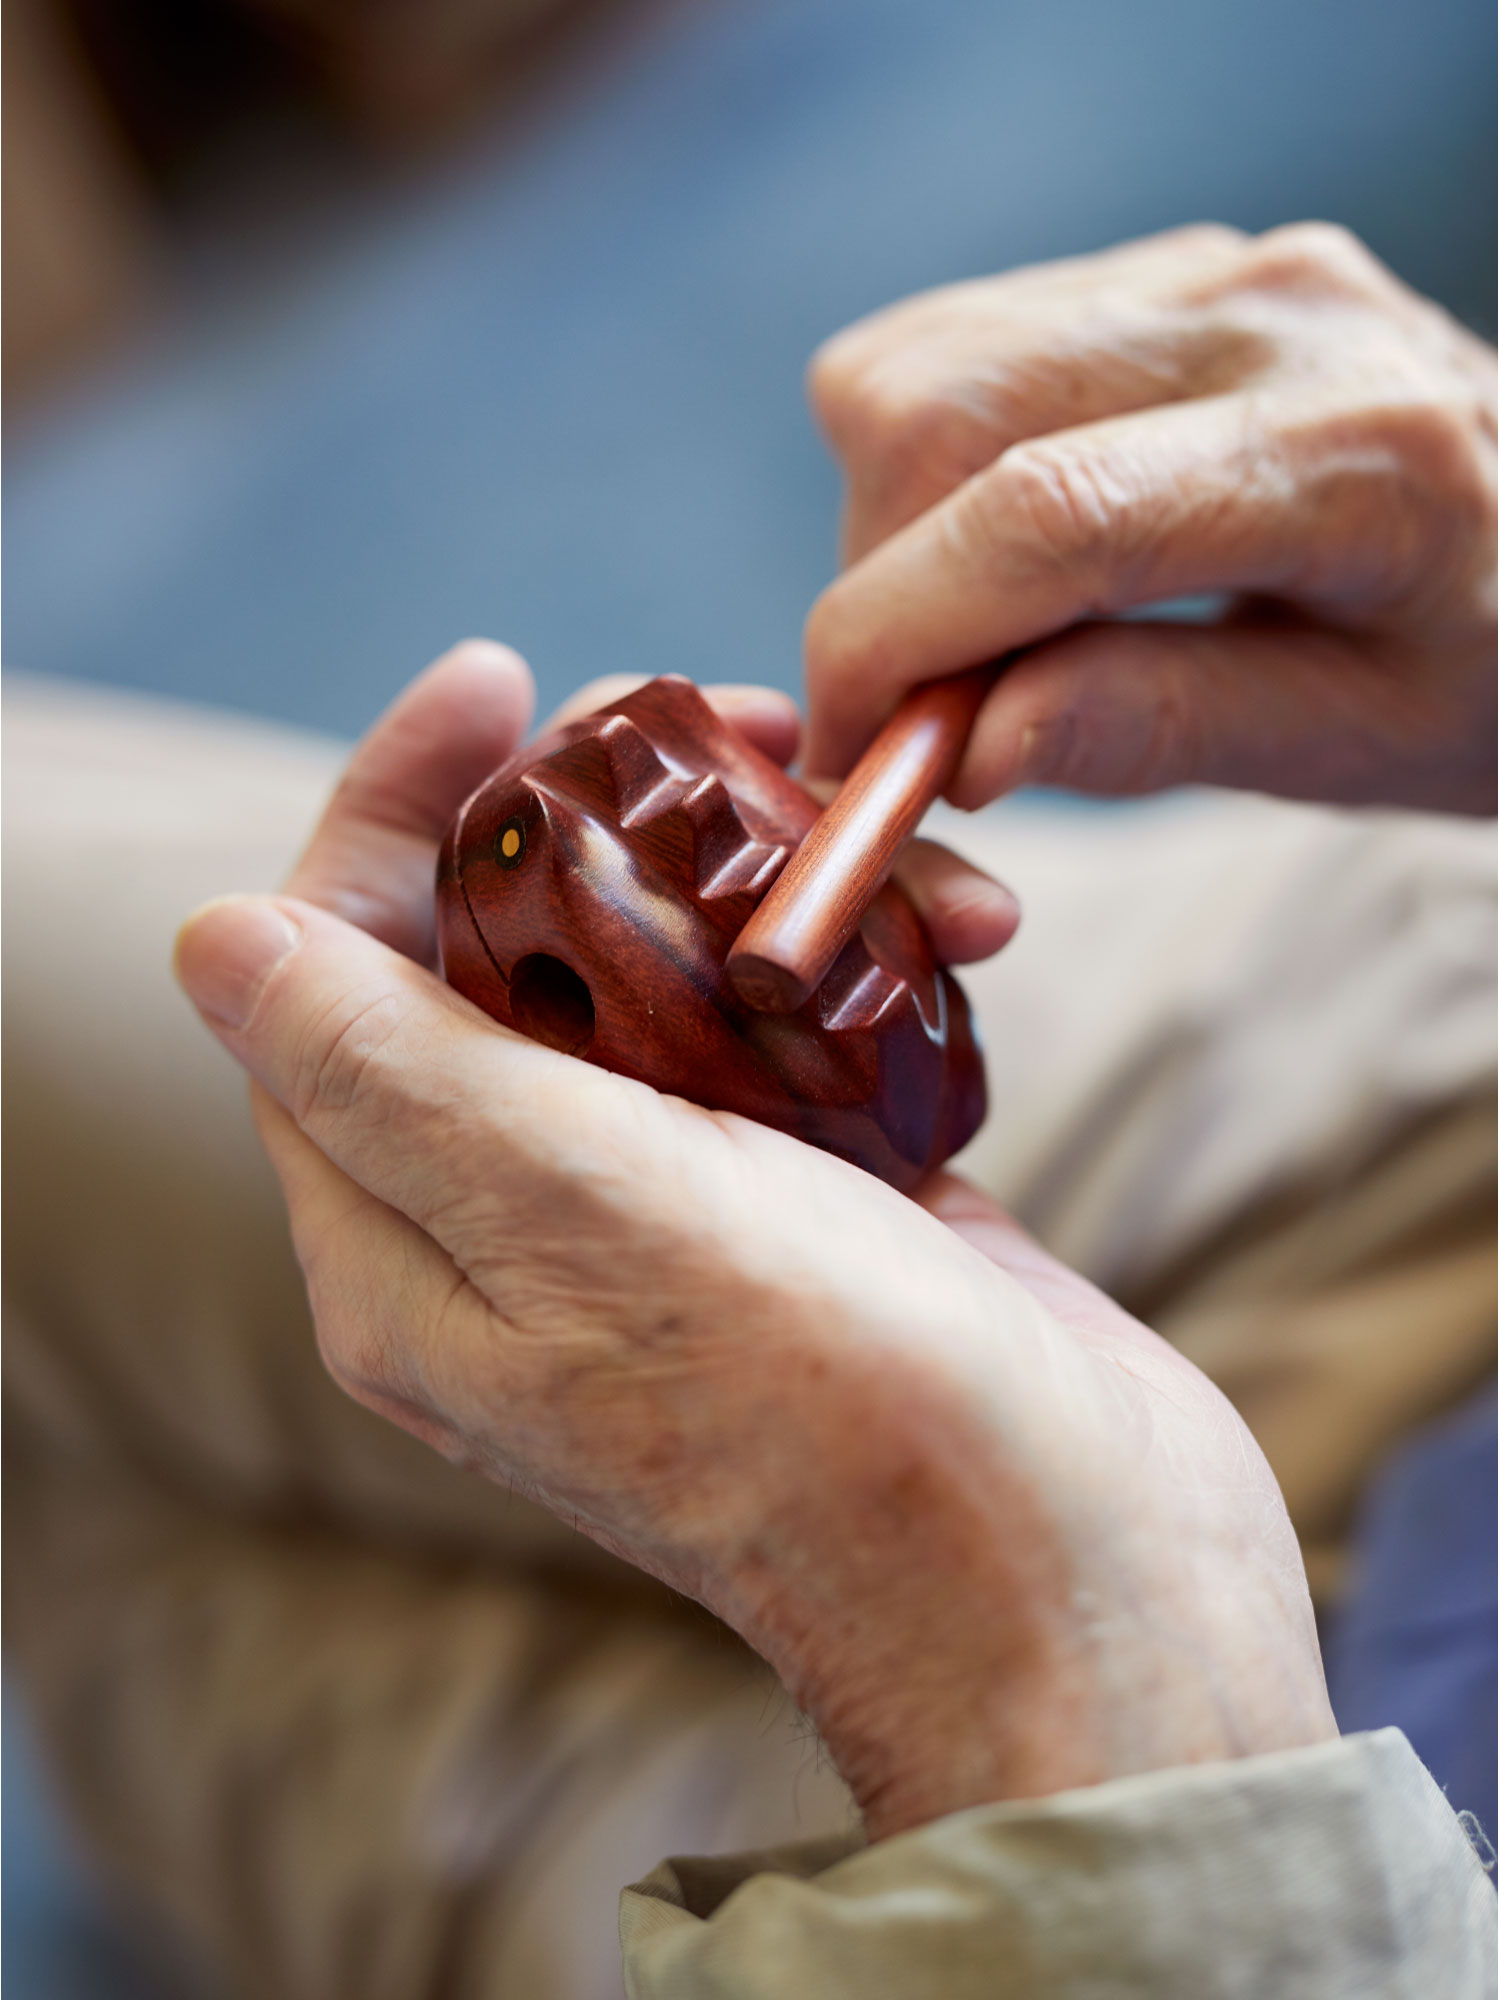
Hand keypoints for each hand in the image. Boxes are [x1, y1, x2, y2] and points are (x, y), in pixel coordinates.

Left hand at [174, 644, 1334, 1841]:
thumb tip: (209, 938)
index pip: (334, 966)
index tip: (497, 675)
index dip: (397, 804)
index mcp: (417, 1238)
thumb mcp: (578, 1214)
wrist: (1073, 1568)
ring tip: (874, 814)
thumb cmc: (831, 1411)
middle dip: (602, 805)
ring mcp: (675, 1209)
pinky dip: (860, 948)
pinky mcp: (810, 1194)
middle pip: (510, 945)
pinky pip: (792, 1020)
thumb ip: (387, 1070)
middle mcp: (525, 1221)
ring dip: (760, 865)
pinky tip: (961, 921)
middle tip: (724, 718)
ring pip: (668, 966)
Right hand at [803, 222, 1496, 813]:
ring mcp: (1209, 268)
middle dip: (879, 589)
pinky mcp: (1162, 267)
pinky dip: (924, 469)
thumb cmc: (1486, 664)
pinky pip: (950, 346)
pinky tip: (1008, 545)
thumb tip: (964, 751)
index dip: (894, 641)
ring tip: (988, 631)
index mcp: (1350, 454)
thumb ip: (1160, 733)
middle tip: (931, 712)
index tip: (854, 752)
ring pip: (915, 370)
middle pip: (939, 416)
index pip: (1043, 517)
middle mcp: (1267, 316)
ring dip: (889, 527)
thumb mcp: (1358, 745)